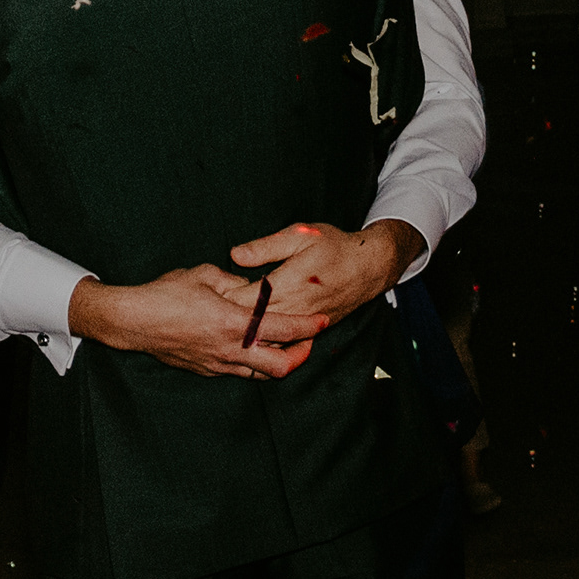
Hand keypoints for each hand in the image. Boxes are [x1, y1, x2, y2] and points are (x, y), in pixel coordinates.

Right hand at [67, 268, 314, 379]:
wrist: (133, 322)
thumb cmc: (165, 294)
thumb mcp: (203, 274)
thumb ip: (232, 280)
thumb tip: (248, 285)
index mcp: (234, 322)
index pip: (283, 329)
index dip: (308, 326)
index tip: (323, 320)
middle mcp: (231, 349)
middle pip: (281, 366)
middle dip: (301, 355)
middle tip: (307, 340)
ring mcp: (218, 363)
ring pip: (261, 374)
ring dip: (278, 361)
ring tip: (285, 346)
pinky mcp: (207, 370)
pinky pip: (240, 371)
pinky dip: (253, 362)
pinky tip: (252, 347)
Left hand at [226, 219, 418, 344]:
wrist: (370, 267)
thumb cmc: (334, 246)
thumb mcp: (300, 234)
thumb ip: (266, 247)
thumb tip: (235, 255)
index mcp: (288, 283)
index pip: (247, 300)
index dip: (225, 300)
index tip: (208, 294)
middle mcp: (294, 308)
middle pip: (253, 324)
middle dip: (230, 320)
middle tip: (209, 314)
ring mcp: (303, 323)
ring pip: (267, 339)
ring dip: (246, 335)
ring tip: (224, 327)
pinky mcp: (312, 331)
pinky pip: (283, 343)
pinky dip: (266, 342)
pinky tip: (251, 338)